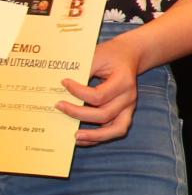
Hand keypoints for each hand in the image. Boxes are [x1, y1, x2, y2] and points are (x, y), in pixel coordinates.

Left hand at [58, 31, 147, 145]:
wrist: (129, 55)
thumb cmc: (110, 55)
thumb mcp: (97, 56)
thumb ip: (83, 71)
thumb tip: (62, 88)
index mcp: (124, 82)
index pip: (98, 95)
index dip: (78, 92)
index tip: (63, 82)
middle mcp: (129, 97)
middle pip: (104, 114)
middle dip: (79, 113)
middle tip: (59, 106)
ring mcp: (129, 107)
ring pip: (116, 129)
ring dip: (95, 135)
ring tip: (75, 136)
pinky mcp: (125, 113)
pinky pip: (115, 131)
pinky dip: (99, 137)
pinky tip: (83, 138)